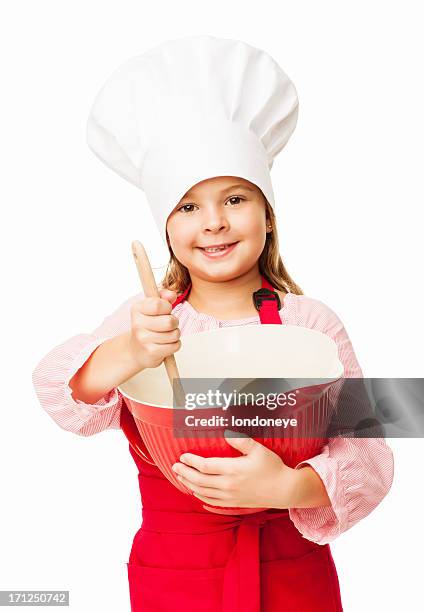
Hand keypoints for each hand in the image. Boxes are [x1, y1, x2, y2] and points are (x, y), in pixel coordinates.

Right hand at [129, 288, 181, 368]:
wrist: (136, 350)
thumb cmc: (149, 325)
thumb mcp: (153, 306)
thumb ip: (164, 296)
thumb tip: (172, 295)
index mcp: (137, 309)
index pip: (159, 304)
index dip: (167, 307)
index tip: (165, 310)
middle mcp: (137, 324)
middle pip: (169, 321)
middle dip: (175, 322)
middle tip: (168, 325)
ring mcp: (143, 339)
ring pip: (174, 334)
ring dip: (175, 334)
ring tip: (166, 335)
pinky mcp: (150, 352)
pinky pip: (174, 346)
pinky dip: (175, 345)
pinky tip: (166, 344)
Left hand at [171, 431, 299, 508]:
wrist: (284, 490)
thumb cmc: (272, 467)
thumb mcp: (258, 450)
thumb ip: (241, 440)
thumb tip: (226, 432)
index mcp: (233, 470)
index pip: (205, 466)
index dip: (191, 461)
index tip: (182, 456)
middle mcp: (228, 485)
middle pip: (200, 480)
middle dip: (185, 473)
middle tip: (174, 466)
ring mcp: (230, 496)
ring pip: (203, 492)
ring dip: (189, 484)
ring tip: (180, 477)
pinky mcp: (234, 503)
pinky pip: (212, 502)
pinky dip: (201, 497)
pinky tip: (195, 492)